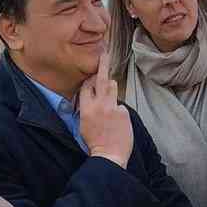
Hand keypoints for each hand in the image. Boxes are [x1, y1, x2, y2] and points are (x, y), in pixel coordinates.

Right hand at [79, 50, 132, 167]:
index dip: (89, 78)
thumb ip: (86, 109)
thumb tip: (90, 98)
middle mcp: (99, 105)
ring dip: (111, 88)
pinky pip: (120, 105)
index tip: (91, 72)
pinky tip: (117, 123)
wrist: (110, 156)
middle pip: (100, 79)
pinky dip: (119, 111)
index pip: (86, 86)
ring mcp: (113, 108)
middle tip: (105, 51)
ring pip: (113, 87)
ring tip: (108, 103)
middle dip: (102, 63)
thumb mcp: (83, 125)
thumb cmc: (94, 143)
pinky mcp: (124, 112)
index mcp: (86, 109)